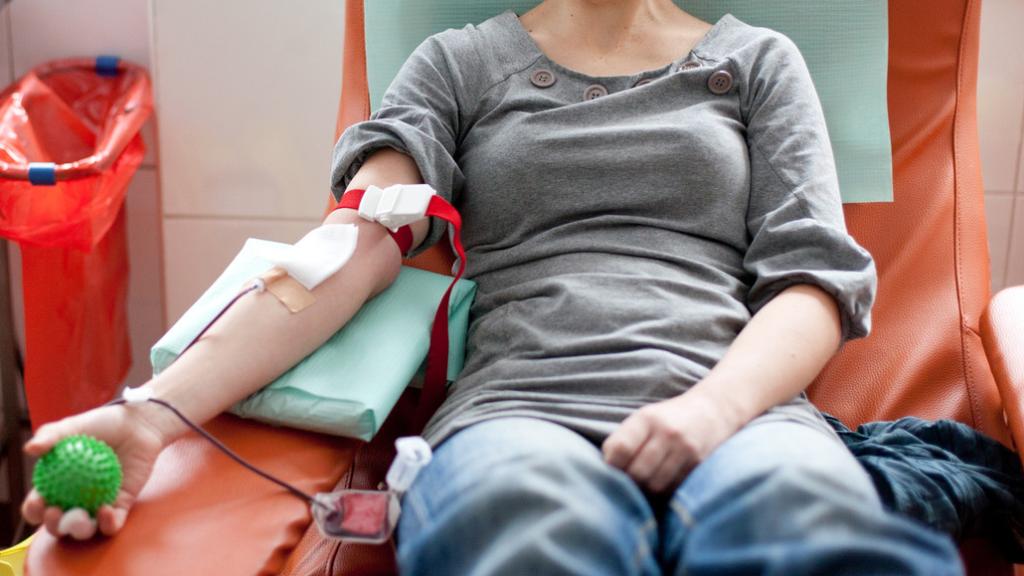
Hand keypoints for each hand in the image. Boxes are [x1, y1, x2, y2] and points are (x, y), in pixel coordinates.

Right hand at [21, 402, 173, 539]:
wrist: (137, 425)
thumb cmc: (101, 424)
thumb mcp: (72, 427)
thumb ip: (50, 436)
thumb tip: (30, 448)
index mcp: (56, 486)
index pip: (39, 505)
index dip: (34, 509)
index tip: (38, 501)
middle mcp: (75, 501)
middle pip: (58, 524)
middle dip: (53, 526)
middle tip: (56, 512)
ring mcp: (97, 505)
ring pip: (85, 529)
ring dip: (79, 530)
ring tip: (81, 515)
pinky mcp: (121, 507)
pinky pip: (113, 523)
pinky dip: (108, 523)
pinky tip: (106, 510)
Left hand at [602, 390, 740, 494]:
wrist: (713, 410)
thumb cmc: (668, 419)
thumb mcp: (643, 419)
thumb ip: (624, 441)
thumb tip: (604, 471)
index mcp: (647, 419)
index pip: (621, 448)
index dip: (611, 466)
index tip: (611, 471)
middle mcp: (667, 432)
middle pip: (638, 472)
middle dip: (628, 483)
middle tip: (627, 483)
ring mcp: (685, 449)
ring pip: (656, 485)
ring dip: (646, 490)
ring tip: (643, 484)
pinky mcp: (699, 464)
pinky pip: (674, 488)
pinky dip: (664, 491)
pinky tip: (661, 482)